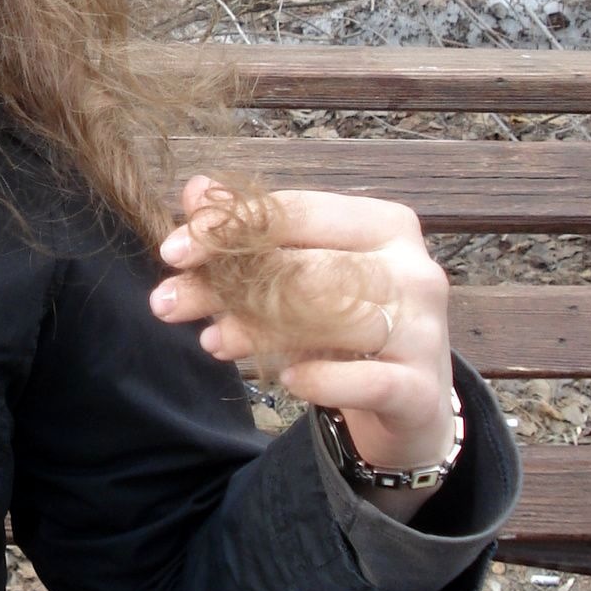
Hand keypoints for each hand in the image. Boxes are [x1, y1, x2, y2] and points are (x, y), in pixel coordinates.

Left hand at [149, 176, 458, 484]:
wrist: (411, 401)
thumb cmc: (347, 321)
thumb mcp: (302, 272)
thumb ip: (250, 232)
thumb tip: (195, 189)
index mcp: (385, 224)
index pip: (297, 214)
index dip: (228, 230)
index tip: (170, 252)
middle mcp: (412, 269)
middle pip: (305, 267)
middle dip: (225, 285)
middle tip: (165, 304)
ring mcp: (425, 329)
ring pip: (330, 320)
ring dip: (256, 331)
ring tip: (209, 341)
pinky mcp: (421, 388)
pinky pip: (367, 380)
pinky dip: (323, 380)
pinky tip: (288, 380)